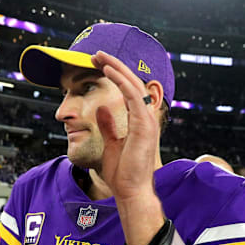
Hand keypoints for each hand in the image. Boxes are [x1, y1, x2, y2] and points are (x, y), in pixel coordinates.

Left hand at [90, 51, 164, 244]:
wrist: (130, 191)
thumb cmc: (123, 172)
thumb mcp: (111, 143)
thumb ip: (108, 125)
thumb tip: (102, 109)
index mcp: (140, 121)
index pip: (129, 90)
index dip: (115, 74)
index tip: (98, 64)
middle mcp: (146, 117)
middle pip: (132, 82)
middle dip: (114, 65)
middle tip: (96, 53)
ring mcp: (147, 120)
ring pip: (133, 84)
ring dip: (115, 68)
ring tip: (99, 56)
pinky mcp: (144, 125)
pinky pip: (133, 95)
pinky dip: (121, 80)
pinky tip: (108, 70)